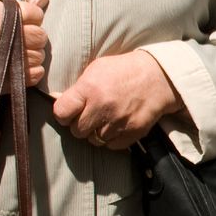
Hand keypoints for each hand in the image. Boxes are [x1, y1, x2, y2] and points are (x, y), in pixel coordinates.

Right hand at [0, 0, 48, 116]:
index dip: (30, 18)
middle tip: (16, 40)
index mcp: (0, 15)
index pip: (36, 13)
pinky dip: (31, 70)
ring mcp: (12, 59)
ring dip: (31, 54)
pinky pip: (39, 72)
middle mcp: (8, 35)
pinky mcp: (14, 78)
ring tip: (12, 54)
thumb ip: (16, 3)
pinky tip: (15, 66)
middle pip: (41, 35)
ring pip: (41, 54)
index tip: (19, 23)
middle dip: (32, 36)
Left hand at [53, 50, 182, 149]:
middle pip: (76, 130)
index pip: (61, 113)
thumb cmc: (125, 70)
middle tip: (90, 115)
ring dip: (97, 132)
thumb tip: (56, 100)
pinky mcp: (132, 133)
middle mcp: (103, 107)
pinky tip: (117, 124)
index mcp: (90, 88)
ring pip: (94, 140)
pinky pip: (111, 145)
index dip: (63, 114)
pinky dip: (112, 138)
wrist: (159, 77)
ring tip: (106, 118)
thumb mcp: (97, 69)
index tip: (68, 112)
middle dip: (80, 124)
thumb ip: (77, 88)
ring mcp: (119, 122)